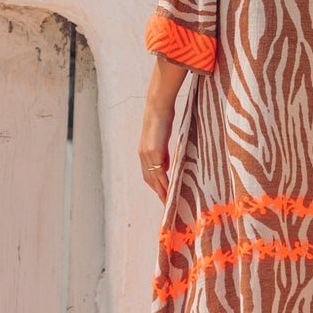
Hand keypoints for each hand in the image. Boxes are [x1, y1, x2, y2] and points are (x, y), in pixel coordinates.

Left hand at [139, 50, 189, 203]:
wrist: (158, 105)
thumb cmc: (163, 117)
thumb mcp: (162, 137)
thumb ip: (163, 153)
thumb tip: (166, 166)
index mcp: (144, 152)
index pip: (149, 174)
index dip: (155, 186)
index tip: (162, 196)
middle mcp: (143, 156)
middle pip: (149, 180)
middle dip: (158, 193)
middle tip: (167, 206)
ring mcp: (147, 154)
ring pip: (153, 180)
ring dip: (161, 193)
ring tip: (169, 204)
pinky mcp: (154, 152)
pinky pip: (159, 173)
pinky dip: (164, 185)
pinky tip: (170, 192)